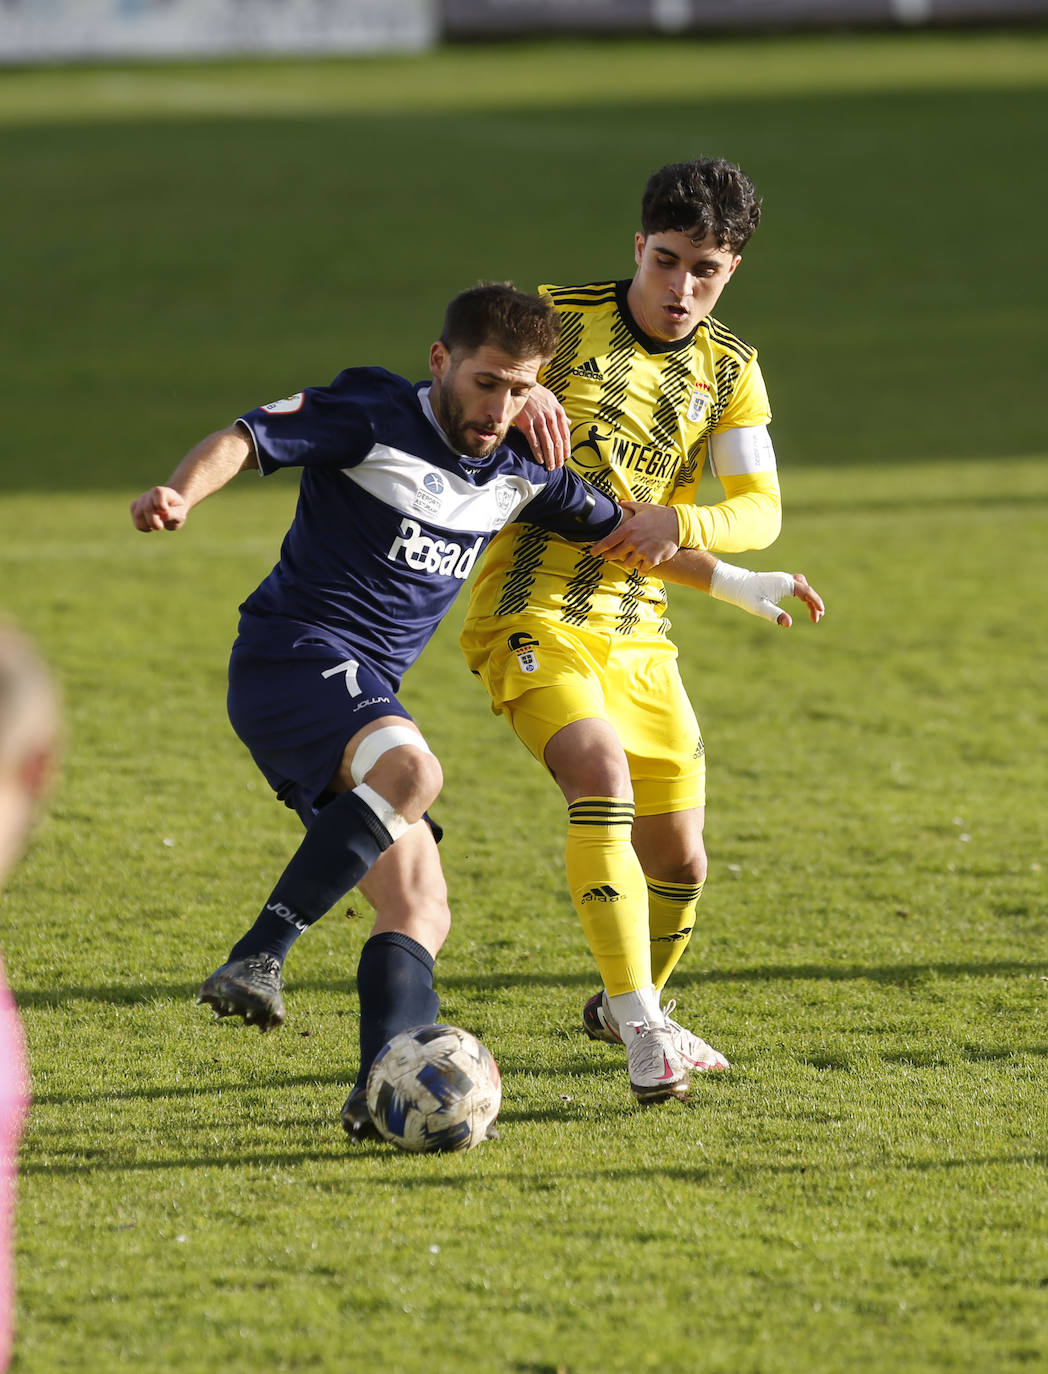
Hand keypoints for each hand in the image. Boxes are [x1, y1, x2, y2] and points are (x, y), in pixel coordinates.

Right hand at [130, 486, 188, 531]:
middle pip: (147, 507)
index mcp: (161, 492)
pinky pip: (136, 521)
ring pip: (138, 515)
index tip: (165, 510)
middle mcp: (149, 494)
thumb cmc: (177, 510)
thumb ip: (172, 515)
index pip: (158, 495)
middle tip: (161, 526)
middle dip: (154, 521)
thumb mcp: (180, 514)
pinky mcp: (134, 508)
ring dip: (148, 525)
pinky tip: (150, 526)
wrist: (172, 507)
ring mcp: (140, 500)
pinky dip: (143, 527)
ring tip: (157, 525)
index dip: (161, 506)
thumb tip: (161, 517)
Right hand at [513, 385, 569, 469]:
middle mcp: (550, 417)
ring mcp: (538, 420)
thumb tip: (569, 423)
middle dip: (558, 456)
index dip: (566, 447)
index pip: (565, 434)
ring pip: (547, 444)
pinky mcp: (526, 424)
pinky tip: (540, 460)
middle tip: (558, 466)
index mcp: (558, 412)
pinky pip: (534, 442)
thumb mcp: (552, 400)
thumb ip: (560, 413)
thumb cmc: (536, 393)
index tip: (566, 457)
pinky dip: (538, 453)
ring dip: (550, 458)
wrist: (520, 385)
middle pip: (557, 441)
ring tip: (550, 467)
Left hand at [590, 500, 679, 572]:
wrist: (680, 524)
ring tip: (630, 559)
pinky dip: (641, 569)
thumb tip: (619, 501)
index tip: (592, 552)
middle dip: (610, 556)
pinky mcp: (653, 559)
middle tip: (609, 556)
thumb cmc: (660, 515)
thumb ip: (629, 505)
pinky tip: (642, 567)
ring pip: (628, 564)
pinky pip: (642, 570)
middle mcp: (633, 541)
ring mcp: (643, 551)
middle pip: (615, 554)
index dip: (598, 548)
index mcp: (628, 529)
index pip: (607, 542)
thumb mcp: (644, 507)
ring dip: (628, 562)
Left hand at [710, 563, 825, 626]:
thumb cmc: (747, 595)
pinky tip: (803, 603)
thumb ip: (775, 615)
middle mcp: (785, 579)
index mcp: (784, 583)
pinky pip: (797, 587)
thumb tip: (789, 623)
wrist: (736, 584)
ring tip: (814, 613)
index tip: (821, 612)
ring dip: (810, 598)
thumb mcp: (760, 608)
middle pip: (807, 589)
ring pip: (803, 587)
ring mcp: (783, 579)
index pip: (806, 591)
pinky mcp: (779, 581)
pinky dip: (803, 595)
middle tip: (817, 618)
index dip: (816, 601)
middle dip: (814, 603)